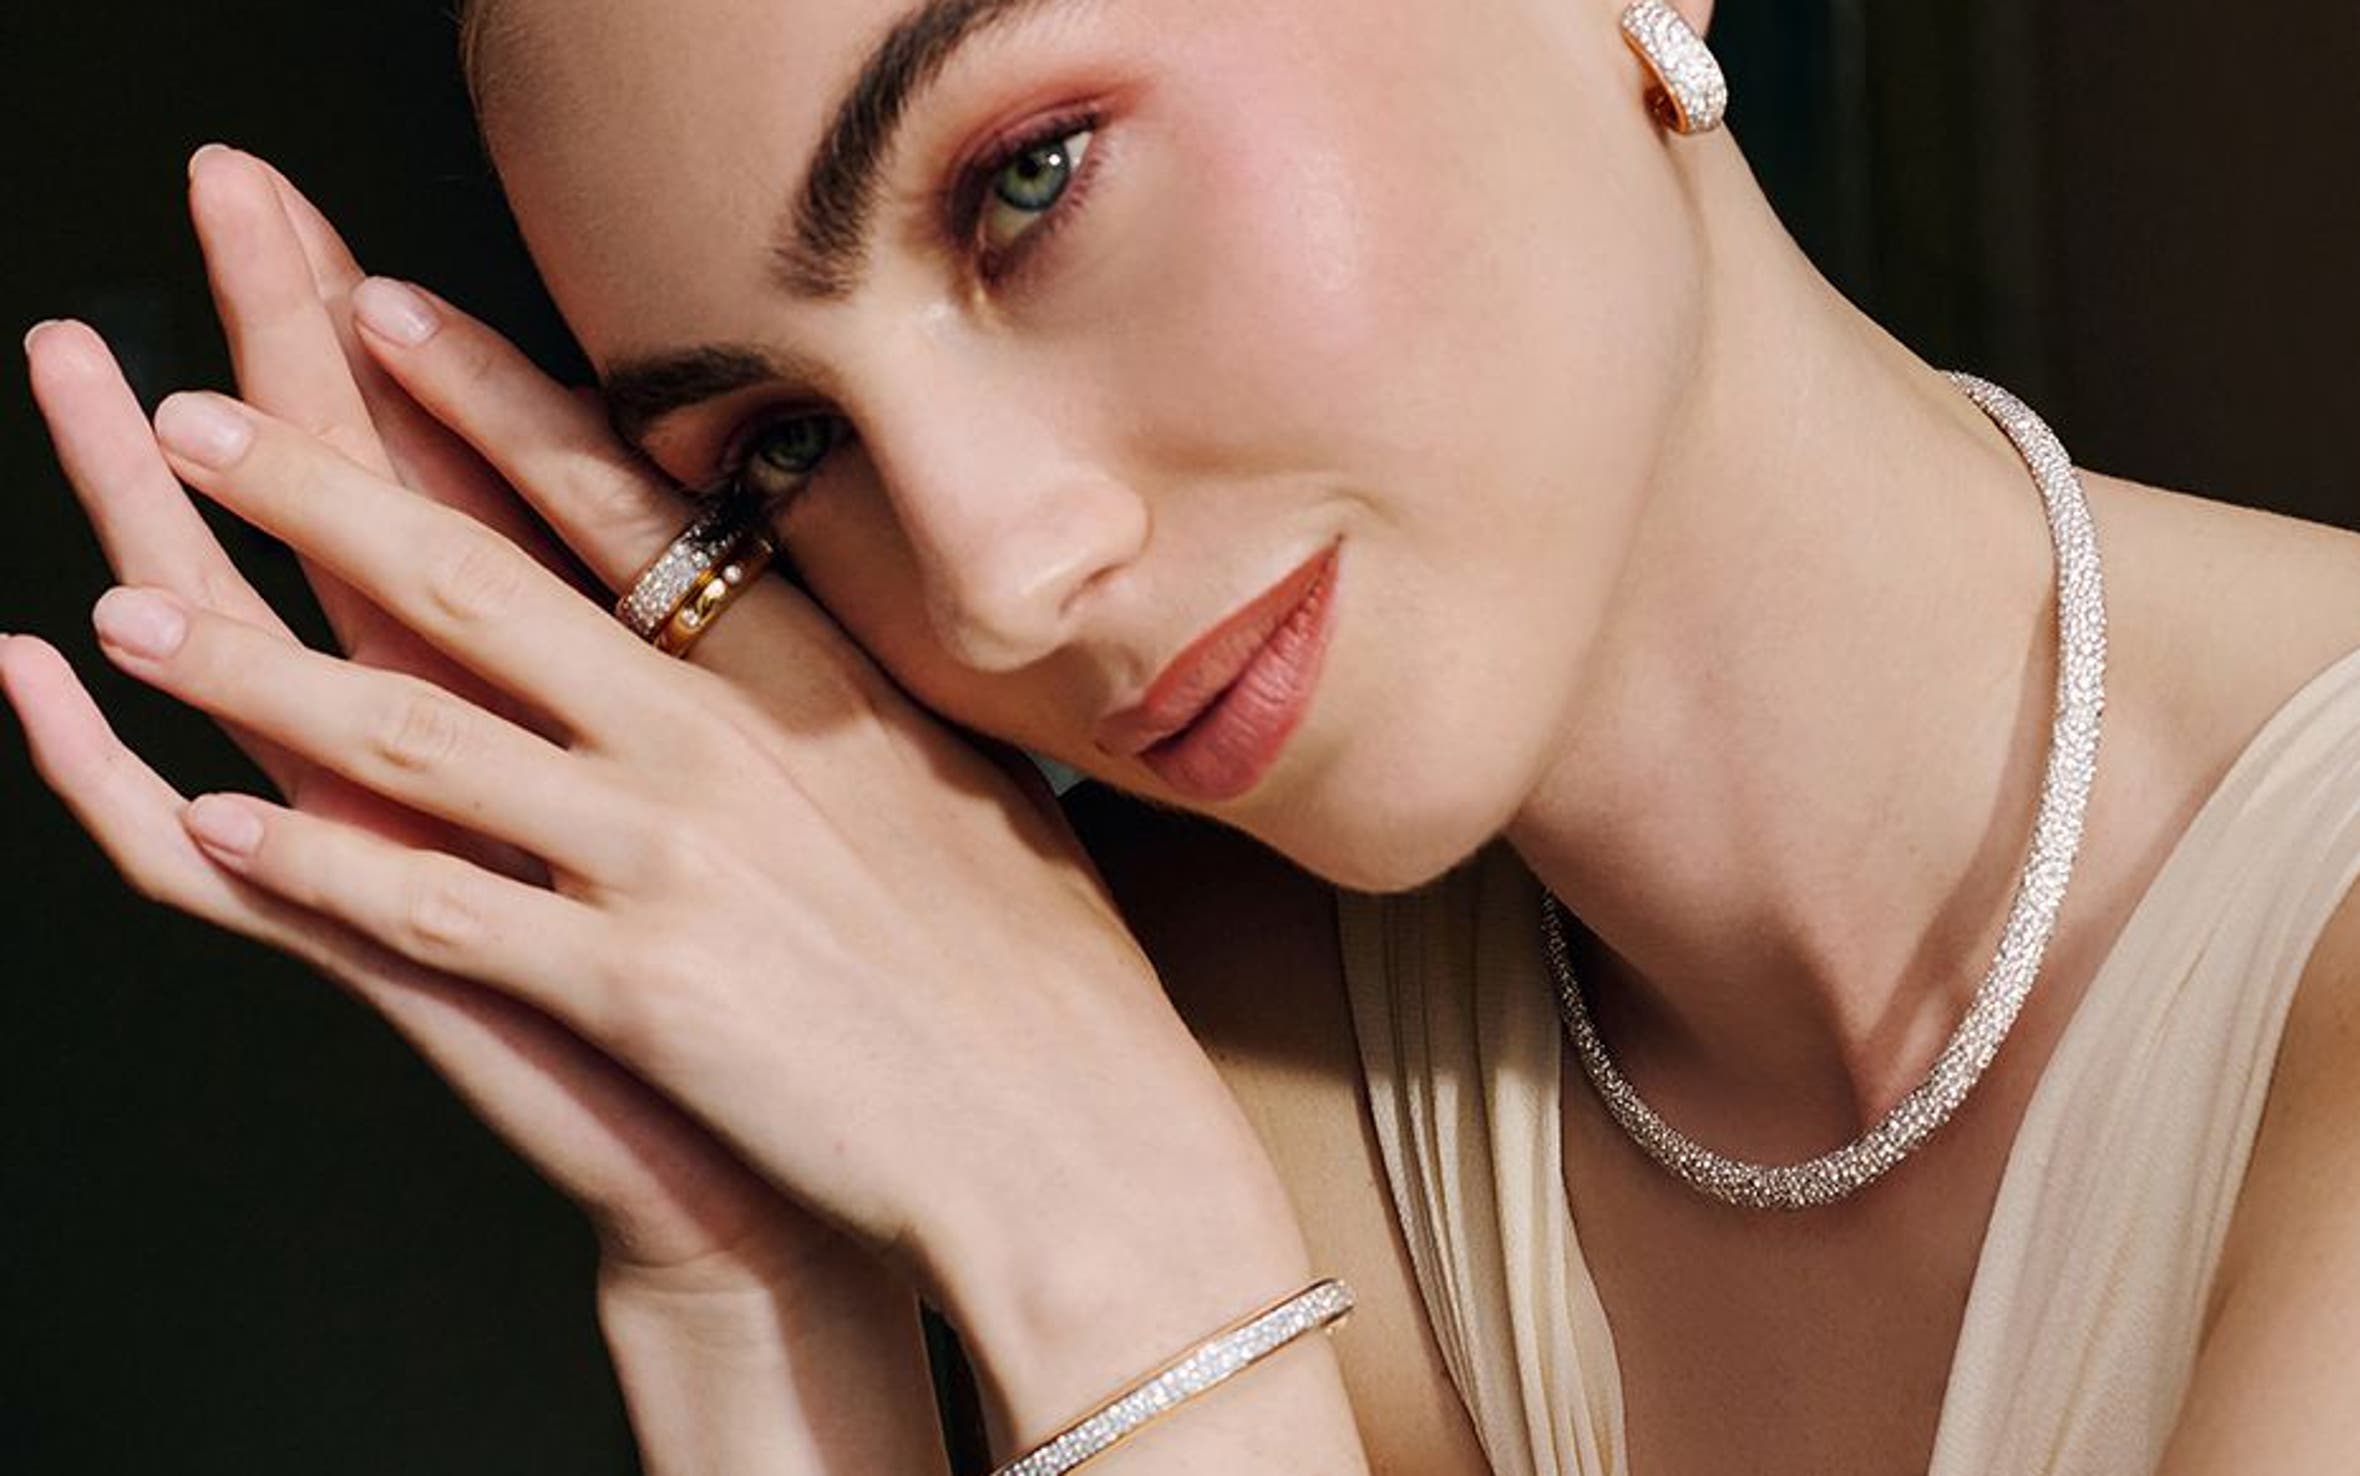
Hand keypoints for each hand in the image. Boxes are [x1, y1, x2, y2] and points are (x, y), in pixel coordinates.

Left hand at [9, 150, 1308, 1444]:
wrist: (1072, 1134)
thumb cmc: (1043, 968)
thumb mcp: (965, 783)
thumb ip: (860, 700)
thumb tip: (818, 631)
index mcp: (808, 676)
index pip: (617, 501)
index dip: (480, 397)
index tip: (378, 312)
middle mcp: (718, 740)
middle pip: (473, 583)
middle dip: (314, 492)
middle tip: (194, 420)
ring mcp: (665, 856)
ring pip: (412, 732)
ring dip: (254, 666)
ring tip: (134, 614)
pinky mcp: (629, 983)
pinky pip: (429, 905)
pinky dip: (310, 862)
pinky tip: (219, 824)